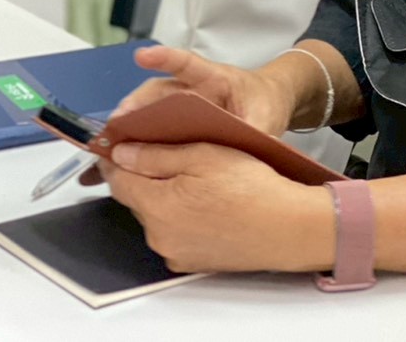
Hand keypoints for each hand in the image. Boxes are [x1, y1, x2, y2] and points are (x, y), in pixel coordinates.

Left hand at [98, 142, 332, 273]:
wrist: (288, 227)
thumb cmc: (250, 186)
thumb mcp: (203, 154)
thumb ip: (156, 154)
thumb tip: (120, 154)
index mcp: (156, 205)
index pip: (117, 180)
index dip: (117, 158)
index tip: (122, 144)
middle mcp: (158, 236)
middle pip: (135, 198)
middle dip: (144, 177)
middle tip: (170, 155)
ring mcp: (174, 253)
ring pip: (154, 217)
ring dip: (163, 198)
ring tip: (193, 181)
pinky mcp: (191, 263)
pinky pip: (173, 234)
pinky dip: (179, 218)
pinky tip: (204, 205)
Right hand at [116, 45, 294, 134]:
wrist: (270, 103)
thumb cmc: (265, 103)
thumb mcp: (267, 118)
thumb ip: (257, 133)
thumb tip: (249, 149)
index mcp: (217, 79)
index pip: (189, 64)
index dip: (165, 58)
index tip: (142, 56)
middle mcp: (195, 88)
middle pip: (161, 89)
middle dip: (137, 102)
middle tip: (119, 120)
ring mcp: (185, 105)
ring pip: (153, 107)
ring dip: (133, 120)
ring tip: (114, 138)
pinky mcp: (181, 124)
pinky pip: (158, 127)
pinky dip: (140, 137)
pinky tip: (124, 153)